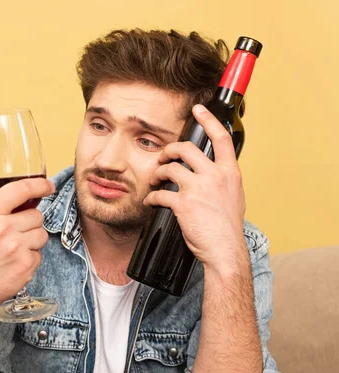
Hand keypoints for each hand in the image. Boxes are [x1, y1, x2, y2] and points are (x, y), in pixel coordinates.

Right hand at [0, 170, 55, 311]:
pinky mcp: (26, 263)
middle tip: (14, 234)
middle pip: (36, 215)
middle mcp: (2, 229)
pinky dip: (32, 257)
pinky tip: (16, 261)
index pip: (19, 190)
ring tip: (15, 248)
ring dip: (33, 240)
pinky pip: (41, 252)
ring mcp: (16, 247)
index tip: (47, 185)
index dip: (38, 184)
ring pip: (42, 233)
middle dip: (30, 223)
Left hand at [143, 104, 248, 270]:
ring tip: (155, 180)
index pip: (221, 138)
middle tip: (162, 158)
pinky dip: (151, 198)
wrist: (224, 250)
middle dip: (169, 150)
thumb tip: (212, 173)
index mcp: (230, 173)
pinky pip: (160, 194)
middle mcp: (215, 176)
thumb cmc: (228, 227)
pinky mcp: (183, 203)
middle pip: (186, 149)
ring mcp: (199, 188)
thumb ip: (223, 180)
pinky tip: (150, 202)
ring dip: (158, 173)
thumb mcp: (234, 196)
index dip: (208, 120)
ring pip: (169, 168)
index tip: (198, 109)